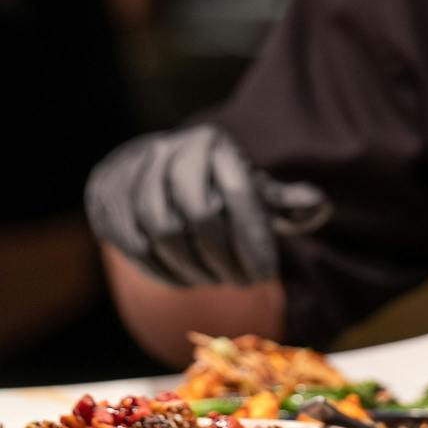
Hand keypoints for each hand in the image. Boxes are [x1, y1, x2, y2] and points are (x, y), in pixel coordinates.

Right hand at [85, 125, 330, 287]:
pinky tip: (187, 281)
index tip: (267, 275)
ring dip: (194, 268)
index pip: (238, 194)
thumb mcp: (251, 187)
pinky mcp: (108, 199)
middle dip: (225, 258)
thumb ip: (283, 200)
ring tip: (215, 282)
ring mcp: (135, 173)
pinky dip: (163, 272)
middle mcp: (172, 151)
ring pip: (164, 233)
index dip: (254, 239)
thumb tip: (318, 206)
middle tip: (242, 283)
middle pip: (200, 216)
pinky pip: (135, 246)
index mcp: (215, 143)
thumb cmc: (214, 185)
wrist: (150, 168)